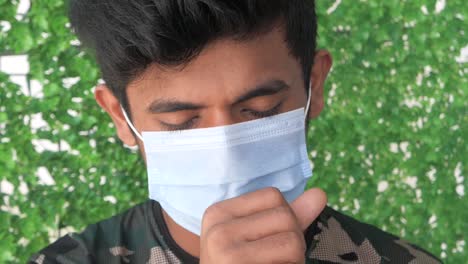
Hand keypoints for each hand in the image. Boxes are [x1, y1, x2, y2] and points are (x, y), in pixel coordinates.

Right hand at [200, 187, 326, 263]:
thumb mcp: (259, 239)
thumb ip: (289, 217)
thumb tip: (320, 193)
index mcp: (218, 214)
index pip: (272, 196)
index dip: (283, 219)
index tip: (266, 243)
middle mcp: (217, 229)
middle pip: (284, 216)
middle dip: (292, 240)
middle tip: (273, 261)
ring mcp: (226, 253)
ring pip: (292, 240)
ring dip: (294, 259)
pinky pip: (291, 262)